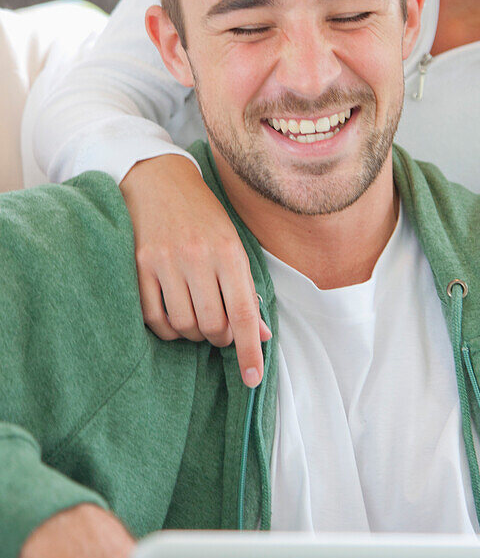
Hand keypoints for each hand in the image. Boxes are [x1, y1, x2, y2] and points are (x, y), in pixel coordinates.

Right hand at [120, 154, 270, 385]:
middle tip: (220, 328)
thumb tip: (262, 335)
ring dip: (194, 333)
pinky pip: (153, 318)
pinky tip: (174, 316)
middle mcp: (198, 257)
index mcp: (229, 252)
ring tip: (197, 317)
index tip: (253, 378)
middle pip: (213, 325)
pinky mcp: (138, 266)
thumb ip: (247, 289)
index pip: (244, 313)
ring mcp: (165, 262)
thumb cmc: (204, 216)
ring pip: (183, 325)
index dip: (250, 350)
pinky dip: (167, 328)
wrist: (159, 180)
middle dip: (220, 337)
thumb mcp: (234, 245)